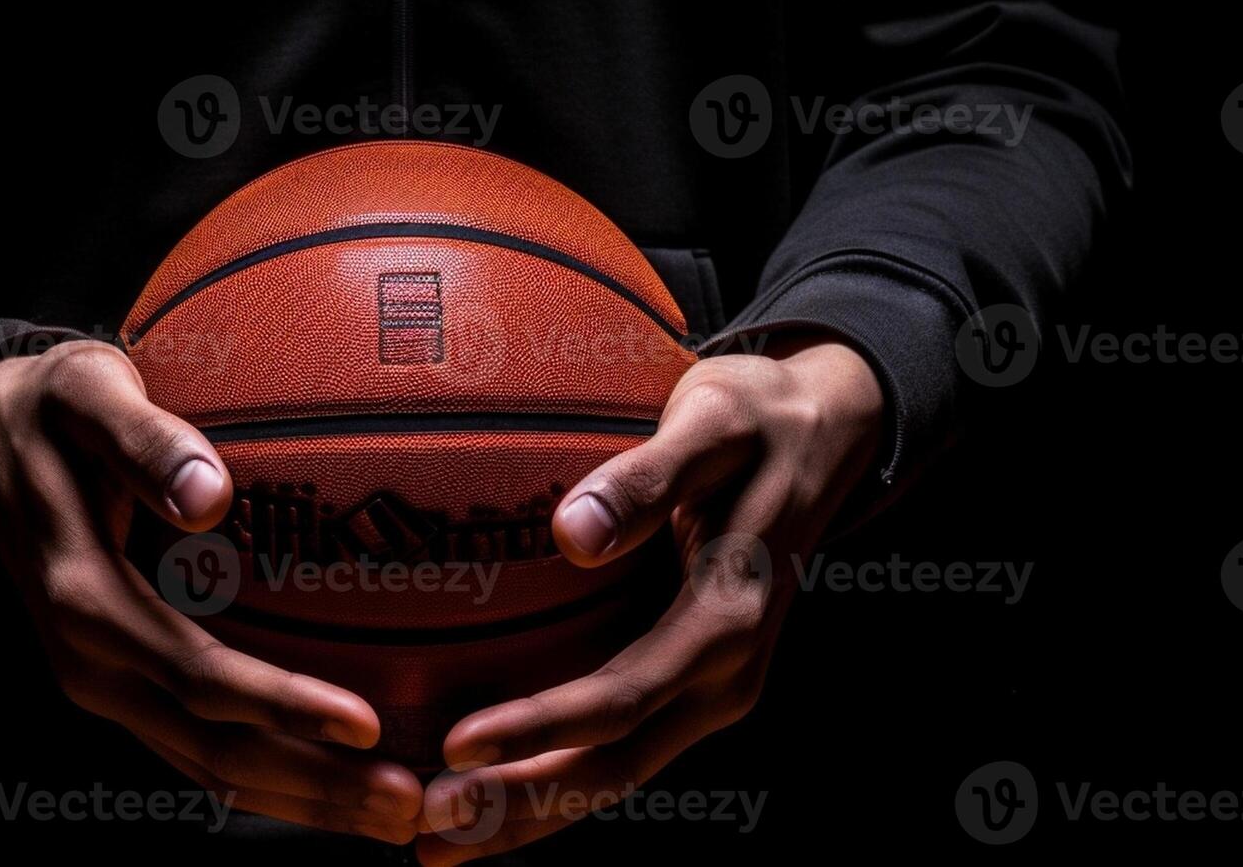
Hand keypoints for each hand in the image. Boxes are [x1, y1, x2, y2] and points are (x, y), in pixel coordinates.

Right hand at [0, 341, 421, 842]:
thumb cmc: (53, 405)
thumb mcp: (89, 393)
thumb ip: (145, 441)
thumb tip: (210, 493)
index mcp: (84, 601)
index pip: (198, 676)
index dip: (282, 707)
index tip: (366, 724)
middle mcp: (91, 662)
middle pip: (213, 750)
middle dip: (313, 785)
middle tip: (408, 806)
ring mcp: (104, 682)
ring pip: (208, 768)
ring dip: (301, 799)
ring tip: (393, 818)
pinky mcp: (121, 683)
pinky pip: (197, 750)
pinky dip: (269, 779)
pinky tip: (336, 785)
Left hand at [417, 336, 883, 862]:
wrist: (819, 434)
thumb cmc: (754, 418)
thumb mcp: (711, 424)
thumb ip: (647, 478)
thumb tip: (573, 535)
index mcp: (727, 620)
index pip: (621, 697)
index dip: (539, 729)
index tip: (457, 744)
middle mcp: (722, 674)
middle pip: (611, 767)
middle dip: (519, 808)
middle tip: (423, 833)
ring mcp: (706, 688)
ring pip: (611, 774)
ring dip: (527, 814)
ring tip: (433, 844)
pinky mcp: (684, 682)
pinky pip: (614, 747)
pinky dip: (549, 780)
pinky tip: (481, 789)